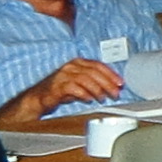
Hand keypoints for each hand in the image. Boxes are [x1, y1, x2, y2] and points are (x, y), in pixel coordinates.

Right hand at [0, 60, 127, 126]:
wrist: (41, 97)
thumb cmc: (61, 90)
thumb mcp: (81, 84)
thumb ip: (94, 83)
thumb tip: (112, 88)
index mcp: (78, 62)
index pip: (98, 65)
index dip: (111, 74)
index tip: (120, 83)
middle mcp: (71, 66)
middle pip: (94, 72)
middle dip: (107, 83)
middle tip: (115, 93)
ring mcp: (63, 75)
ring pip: (86, 79)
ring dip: (97, 89)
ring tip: (103, 98)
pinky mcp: (57, 86)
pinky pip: (74, 88)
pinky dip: (84, 94)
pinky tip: (89, 99)